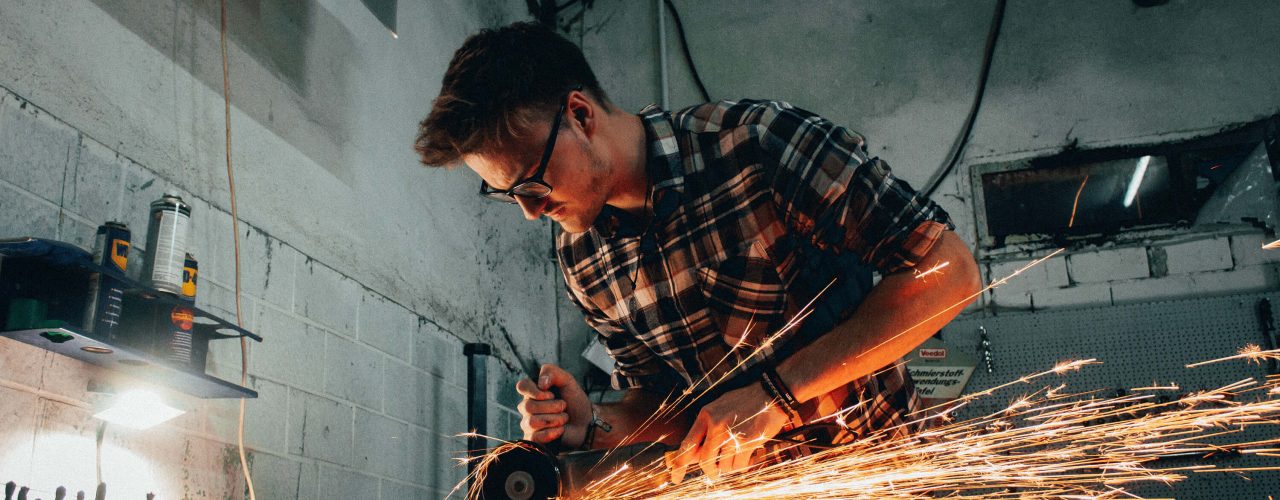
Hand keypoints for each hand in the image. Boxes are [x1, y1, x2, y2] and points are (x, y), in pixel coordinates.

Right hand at [515, 364, 592, 446]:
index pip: (521, 386)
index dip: (534, 391)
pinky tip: (560, 430)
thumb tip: (541, 383)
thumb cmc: (575, 402)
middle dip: (552, 406)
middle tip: (564, 406)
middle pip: (528, 406)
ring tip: (564, 419)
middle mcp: (528, 408)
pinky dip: (552, 433)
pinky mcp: (534, 440)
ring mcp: (529, 425)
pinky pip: (535, 437)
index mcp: (533, 392)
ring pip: (532, 422)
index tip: (550, 394)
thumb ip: (552, 372)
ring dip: (555, 419)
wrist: (586, 422)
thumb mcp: (567, 381)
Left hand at [668, 383, 790, 483]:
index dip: (679, 464)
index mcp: (706, 415)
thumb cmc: (744, 401)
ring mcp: (732, 434)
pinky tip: (747, 455)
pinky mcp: (747, 442)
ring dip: (730, 466)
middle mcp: (716, 425)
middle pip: (705, 461)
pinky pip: (739, 466)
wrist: (770, 394)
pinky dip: (742, 465)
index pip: (687, 444)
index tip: (675, 477)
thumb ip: (706, 429)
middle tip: (714, 474)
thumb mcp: (719, 408)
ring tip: (737, 454)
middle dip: (710, 471)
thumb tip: (695, 455)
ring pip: (724, 466)